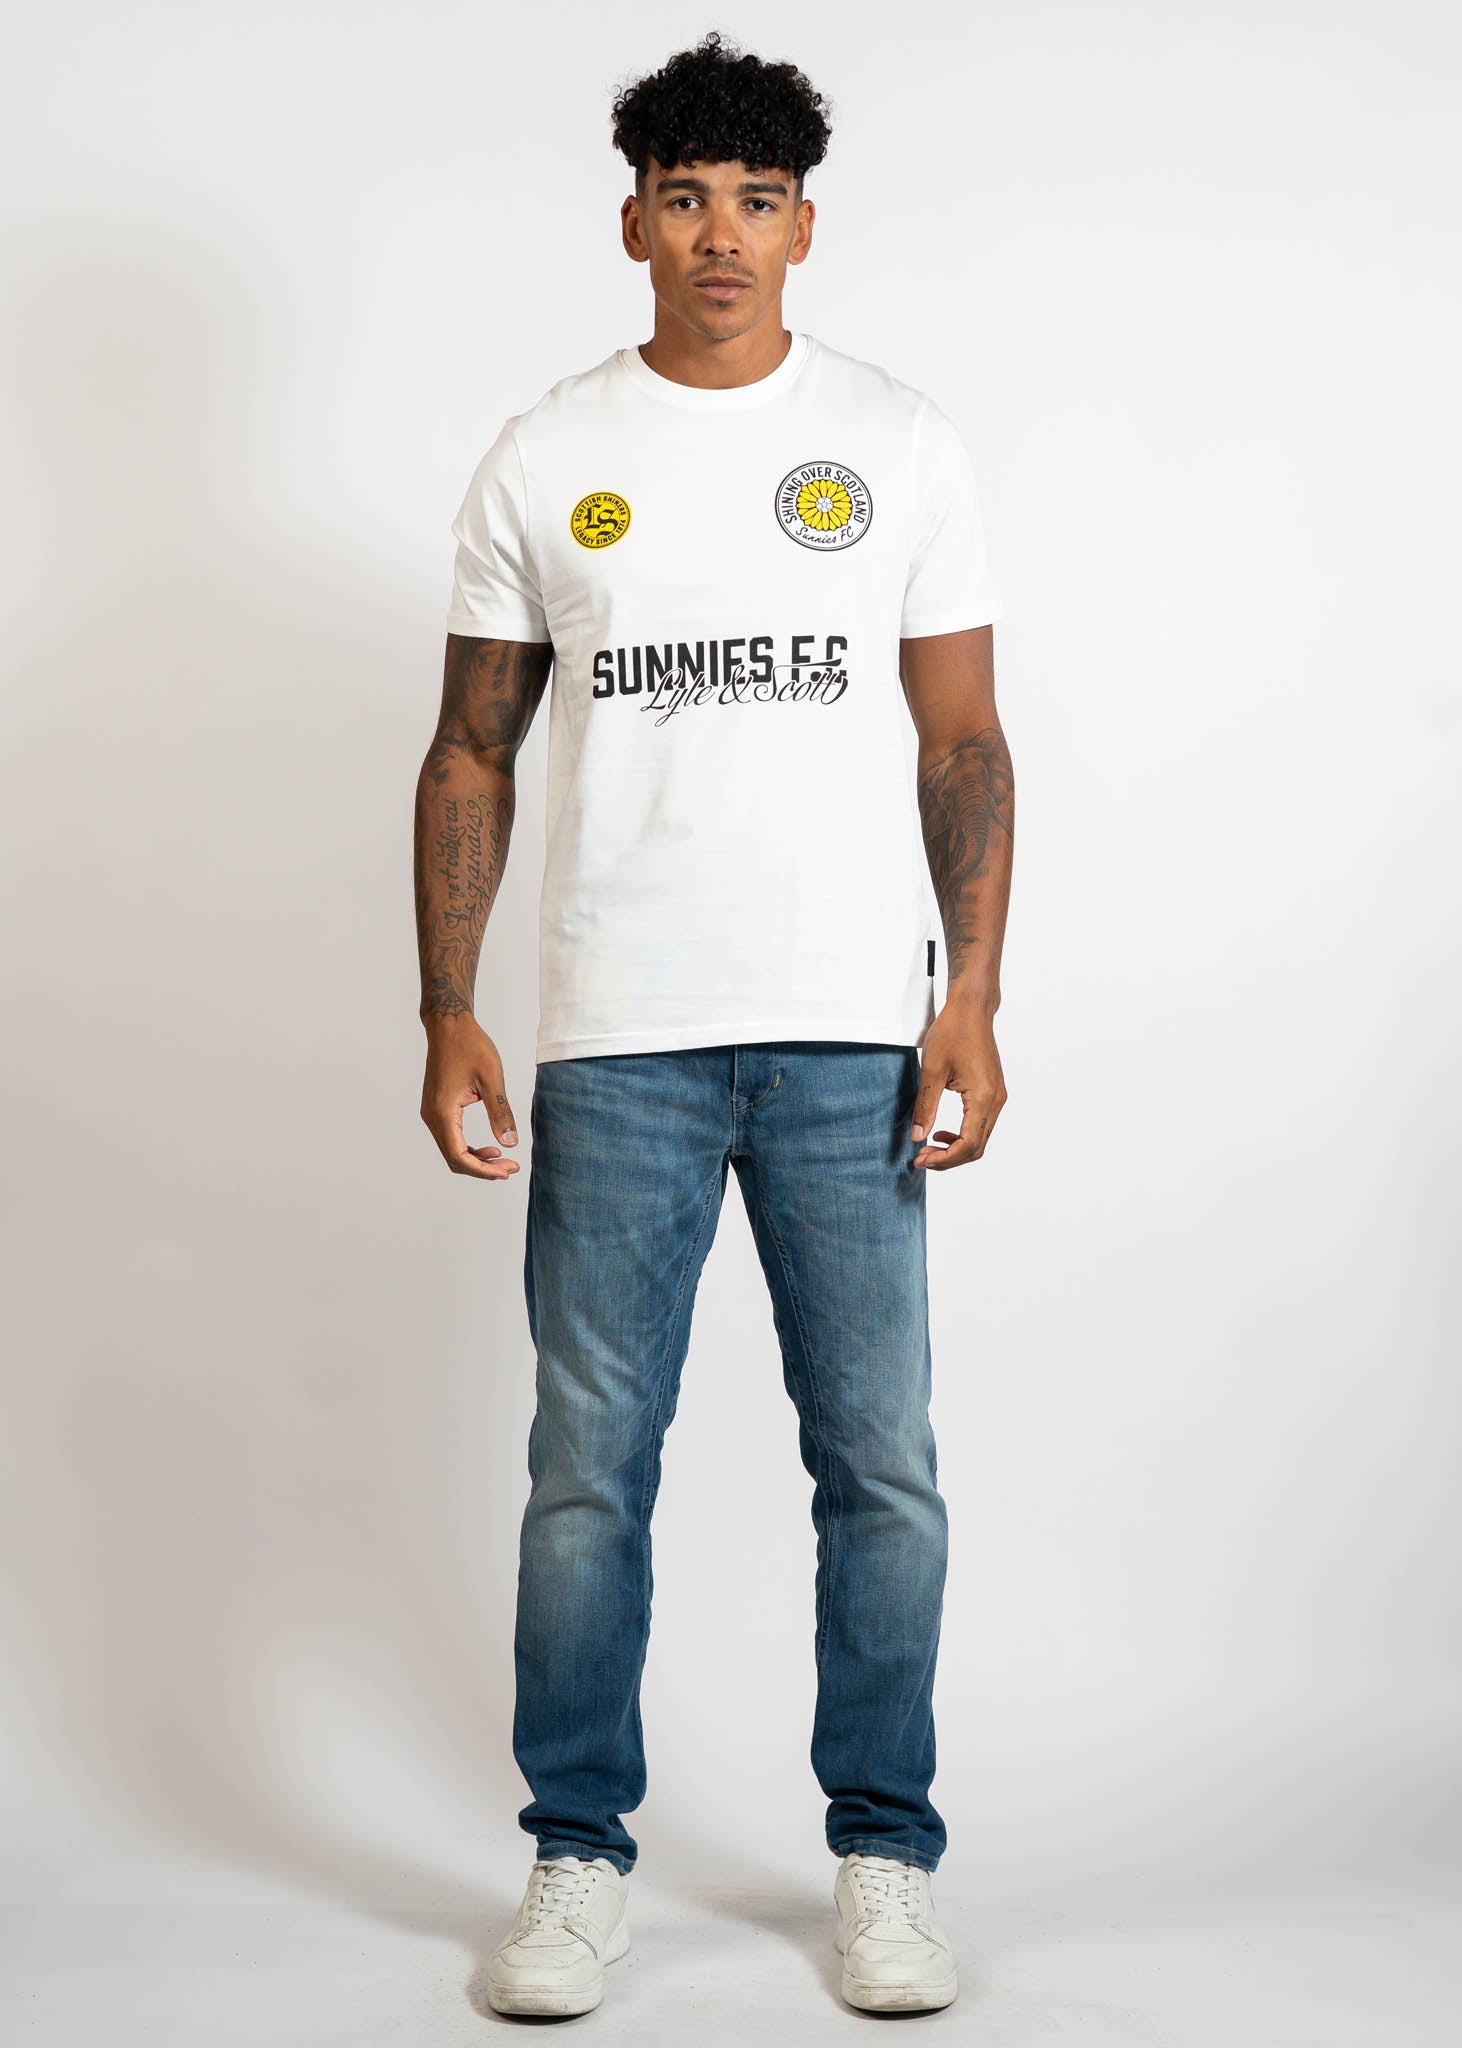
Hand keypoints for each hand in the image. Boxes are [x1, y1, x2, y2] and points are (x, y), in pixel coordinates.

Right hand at [420, 1015, 520, 1178]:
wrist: (449, 1026)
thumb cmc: (470, 1045)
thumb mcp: (491, 1078)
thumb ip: (500, 1113)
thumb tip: (510, 1144)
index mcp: (443, 1112)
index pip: (460, 1156)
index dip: (484, 1170)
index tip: (508, 1170)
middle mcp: (432, 1116)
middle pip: (454, 1159)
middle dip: (483, 1169)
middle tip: (511, 1168)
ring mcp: (432, 1113)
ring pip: (452, 1151)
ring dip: (477, 1160)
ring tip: (503, 1160)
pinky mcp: (436, 1109)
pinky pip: (451, 1138)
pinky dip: (469, 1147)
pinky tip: (491, 1146)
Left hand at [908, 999, 1006, 1169]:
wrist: (971, 1010)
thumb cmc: (952, 1033)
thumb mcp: (932, 1070)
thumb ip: (926, 1106)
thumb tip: (918, 1137)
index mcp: (983, 1097)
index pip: (968, 1144)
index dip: (944, 1158)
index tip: (920, 1159)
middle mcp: (996, 1101)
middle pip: (977, 1147)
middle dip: (949, 1158)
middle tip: (921, 1158)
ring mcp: (997, 1097)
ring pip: (980, 1138)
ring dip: (955, 1149)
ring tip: (928, 1146)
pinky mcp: (993, 1093)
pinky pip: (981, 1125)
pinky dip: (963, 1136)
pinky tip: (941, 1132)